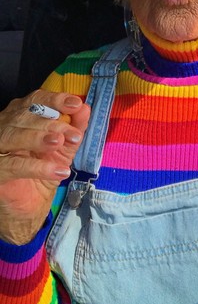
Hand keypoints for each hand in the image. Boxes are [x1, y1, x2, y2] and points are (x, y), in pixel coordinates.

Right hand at [0, 90, 89, 244]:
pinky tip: (59, 171)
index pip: (36, 99)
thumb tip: (85, 109)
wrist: (30, 204)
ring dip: (40, 138)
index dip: (55, 100)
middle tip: (73, 135)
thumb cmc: (44, 167)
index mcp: (22, 116)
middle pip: (26, 116)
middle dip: (53, 124)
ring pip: (14, 136)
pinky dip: (37, 167)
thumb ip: (74, 127)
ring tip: (60, 143)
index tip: (76, 105)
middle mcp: (5, 126)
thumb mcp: (65, 146)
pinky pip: (13, 165)